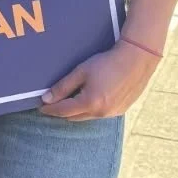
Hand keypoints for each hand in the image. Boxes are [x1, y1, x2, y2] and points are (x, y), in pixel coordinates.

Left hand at [40, 40, 158, 119]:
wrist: (137, 59)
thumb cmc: (107, 62)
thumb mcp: (81, 71)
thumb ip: (62, 87)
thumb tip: (46, 99)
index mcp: (90, 103)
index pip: (63, 111)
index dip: (50, 109)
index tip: (41, 107)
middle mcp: (101, 113)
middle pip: (74, 117)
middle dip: (62, 111)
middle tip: (53, 104)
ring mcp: (112, 114)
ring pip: (87, 117)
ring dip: (77, 111)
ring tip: (71, 100)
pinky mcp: (120, 111)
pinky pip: (99, 114)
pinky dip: (91, 109)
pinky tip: (90, 98)